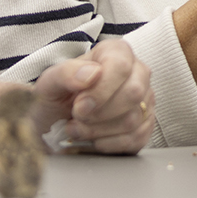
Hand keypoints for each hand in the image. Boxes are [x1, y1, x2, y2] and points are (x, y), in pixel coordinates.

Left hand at [32, 38, 153, 154]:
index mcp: (117, 52)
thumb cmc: (57, 96)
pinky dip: (108, 144)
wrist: (56, 119)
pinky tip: (93, 139)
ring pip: (133, 120)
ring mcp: (145, 100)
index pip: (120, 66)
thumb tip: (91, 75)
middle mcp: (137, 73)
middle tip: (76, 117)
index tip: (79, 106)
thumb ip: (67, 73)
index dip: (100, 91)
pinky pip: (136, 139)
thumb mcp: (50, 81)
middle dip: (99, 113)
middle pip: (133, 93)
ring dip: (99, 131)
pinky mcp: (146, 125)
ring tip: (78, 128)